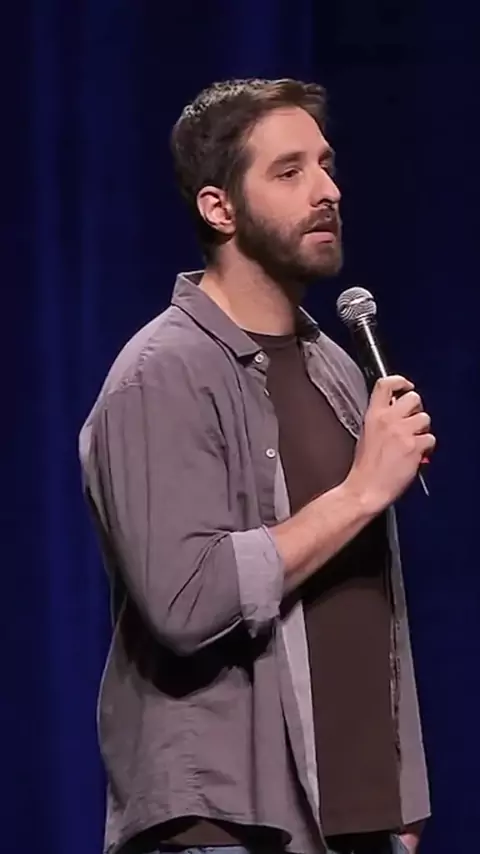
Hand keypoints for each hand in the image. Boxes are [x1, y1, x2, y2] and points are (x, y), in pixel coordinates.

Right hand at [346, 375, 435, 513]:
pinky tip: (416, 455)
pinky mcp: (414, 446)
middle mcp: (388, 420)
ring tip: (413, 442)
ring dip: (422, 430)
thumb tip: (396, 409)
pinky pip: (430, 439)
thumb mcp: (367, 434)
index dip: (400, 381)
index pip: (386, 384)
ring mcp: (402, 432)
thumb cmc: (365, 467)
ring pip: (425, 418)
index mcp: (373, 415)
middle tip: (412, 422)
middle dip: (416, 409)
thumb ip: (381, 418)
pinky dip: (426, 447)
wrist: (366, 489)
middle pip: (413, 398)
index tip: (406, 386)